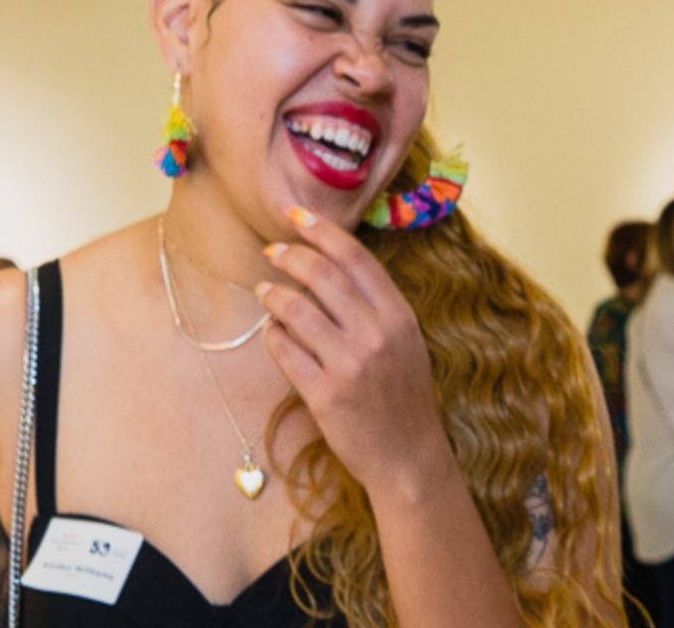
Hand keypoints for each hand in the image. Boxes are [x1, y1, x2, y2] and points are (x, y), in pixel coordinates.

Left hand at [259, 206, 451, 494]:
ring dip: (274, 295)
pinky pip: (285, 351)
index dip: (322, 231)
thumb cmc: (403, 397)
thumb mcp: (405, 343)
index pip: (356, 259)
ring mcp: (350, 365)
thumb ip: (376, 307)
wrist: (408, 457)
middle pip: (322, 276)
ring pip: (296, 310)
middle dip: (291, 256)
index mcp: (399, 316)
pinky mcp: (325, 394)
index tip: (297, 216)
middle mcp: (376, 335)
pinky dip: (273, 336)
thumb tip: (331, 267)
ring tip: (264, 292)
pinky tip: (272, 332)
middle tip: (272, 251)